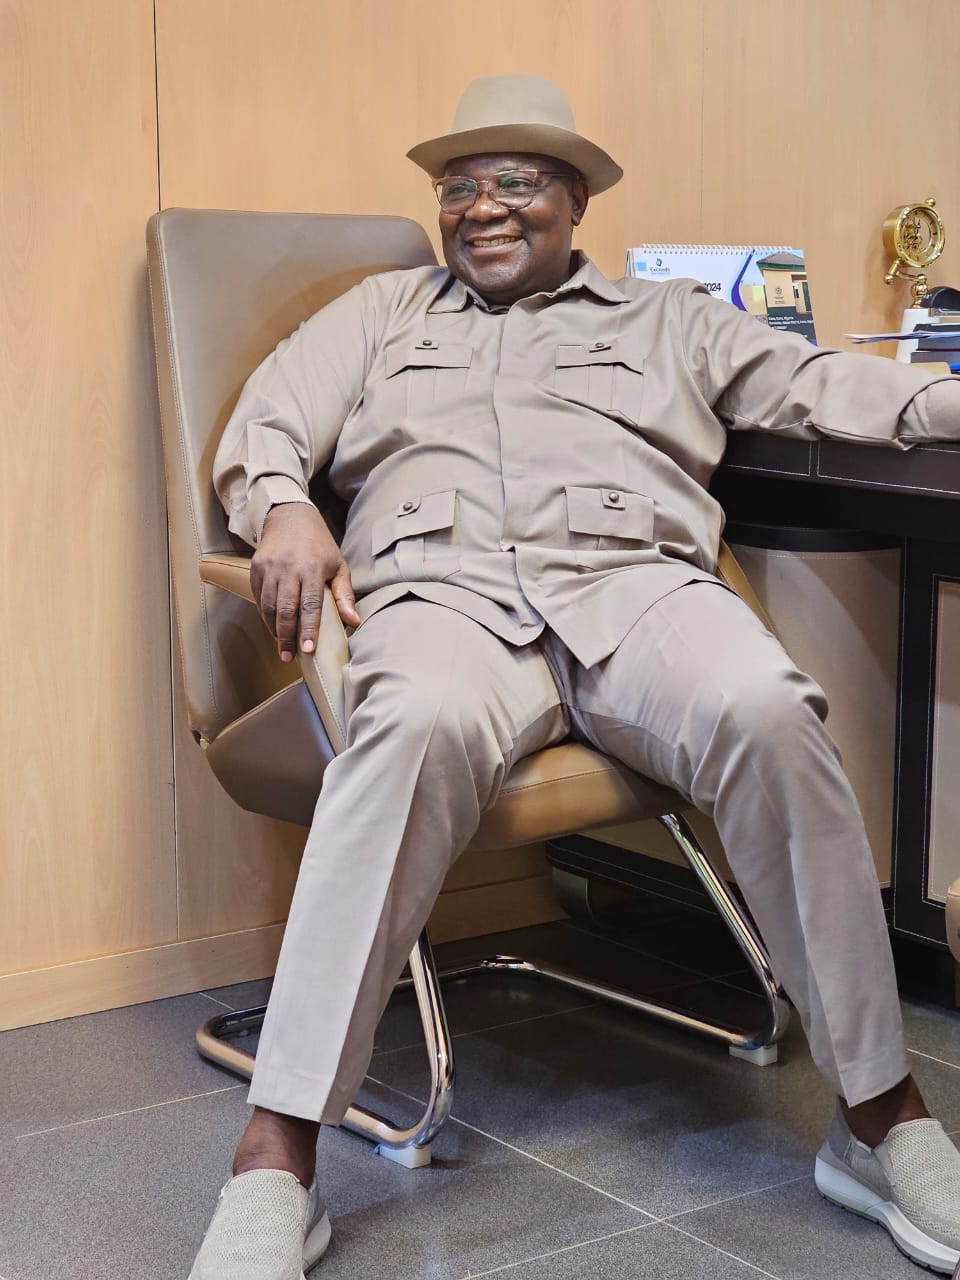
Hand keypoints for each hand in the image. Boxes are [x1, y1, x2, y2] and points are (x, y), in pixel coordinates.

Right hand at [250, 502, 360, 662]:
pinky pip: (259, 598)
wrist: (290, 517)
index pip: (310, 605)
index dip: (309, 629)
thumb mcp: (338, 565)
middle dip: (286, 637)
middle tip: (289, 657)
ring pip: (269, 606)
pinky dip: (266, 615)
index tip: (308, 650)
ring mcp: (269, 568)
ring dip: (274, 629)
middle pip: (285, 610)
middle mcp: (288, 568)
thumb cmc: (319, 545)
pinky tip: (274, 626)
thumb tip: (354, 621)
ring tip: (282, 647)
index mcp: (312, 568)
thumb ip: (345, 595)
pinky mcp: (255, 568)